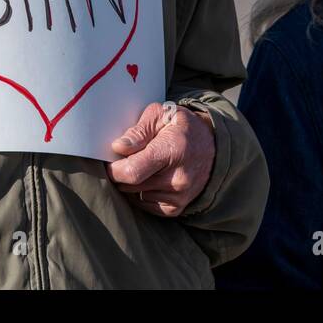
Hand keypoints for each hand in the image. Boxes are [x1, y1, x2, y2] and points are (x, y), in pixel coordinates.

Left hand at [107, 101, 215, 216]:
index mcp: (172, 150)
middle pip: (131, 185)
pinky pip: (146, 206)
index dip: (114, 169)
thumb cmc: (181, 127)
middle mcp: (178, 177)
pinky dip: (141, 194)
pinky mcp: (176, 208)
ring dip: (131, 184)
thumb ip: (139, 130)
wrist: (212, 146)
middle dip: (121, 174)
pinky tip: (147, 179)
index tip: (109, 161)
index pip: (132, 171)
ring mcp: (179, 195)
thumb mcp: (162, 114)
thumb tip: (118, 147)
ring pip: (136, 196)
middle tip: (125, 160)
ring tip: (140, 167)